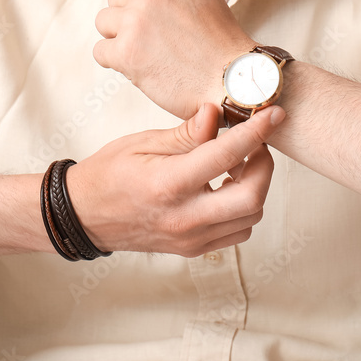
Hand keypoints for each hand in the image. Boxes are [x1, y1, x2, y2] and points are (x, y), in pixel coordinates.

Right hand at [66, 103, 284, 256]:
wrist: (85, 215)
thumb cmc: (110, 173)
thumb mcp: (143, 143)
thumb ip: (186, 133)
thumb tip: (218, 112)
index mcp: (168, 185)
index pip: (226, 156)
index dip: (257, 133)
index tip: (275, 115)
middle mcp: (183, 218)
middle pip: (252, 198)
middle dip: (264, 166)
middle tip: (255, 145)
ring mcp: (190, 238)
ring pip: (250, 217)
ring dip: (255, 187)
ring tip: (238, 164)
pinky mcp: (193, 248)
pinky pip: (236, 231)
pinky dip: (242, 208)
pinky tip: (226, 186)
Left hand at [93, 0, 255, 119]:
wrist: (230, 79)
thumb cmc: (217, 34)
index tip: (161, 15)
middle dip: (131, 19)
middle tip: (163, 37)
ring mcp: (135, 20)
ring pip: (103, 23)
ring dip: (122, 39)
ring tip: (153, 51)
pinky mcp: (125, 52)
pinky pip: (101, 51)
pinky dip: (118, 62)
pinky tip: (145, 65)